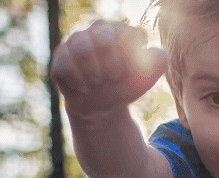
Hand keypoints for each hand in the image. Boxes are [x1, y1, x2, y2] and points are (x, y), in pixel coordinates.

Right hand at [50, 20, 167, 118]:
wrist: (102, 106)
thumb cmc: (125, 85)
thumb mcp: (146, 77)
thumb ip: (158, 61)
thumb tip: (154, 53)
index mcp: (119, 30)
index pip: (126, 35)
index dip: (127, 60)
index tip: (126, 74)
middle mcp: (96, 30)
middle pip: (103, 39)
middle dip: (110, 65)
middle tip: (113, 78)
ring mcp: (75, 42)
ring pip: (80, 48)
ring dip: (92, 72)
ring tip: (97, 82)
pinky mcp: (60, 58)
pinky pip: (64, 66)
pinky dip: (77, 81)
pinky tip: (83, 88)